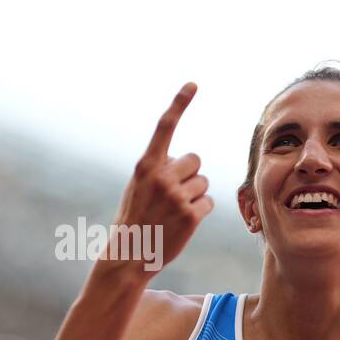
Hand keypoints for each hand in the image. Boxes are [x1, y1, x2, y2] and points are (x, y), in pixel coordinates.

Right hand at [102, 82, 213, 279]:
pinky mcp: (191, 214)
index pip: (165, 127)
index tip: (193, 83)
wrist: (130, 255)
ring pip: (203, 182)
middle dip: (189, 175)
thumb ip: (158, 169)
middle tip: (171, 196)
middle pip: (195, 160)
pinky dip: (200, 212)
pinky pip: (209, 202)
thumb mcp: (138, 187)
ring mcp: (177, 196)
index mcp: (146, 166)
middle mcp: (161, 176)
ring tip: (174, 212)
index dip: (179, 103)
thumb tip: (186, 161)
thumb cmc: (135, 219)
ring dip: (194, 195)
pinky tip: (182, 223)